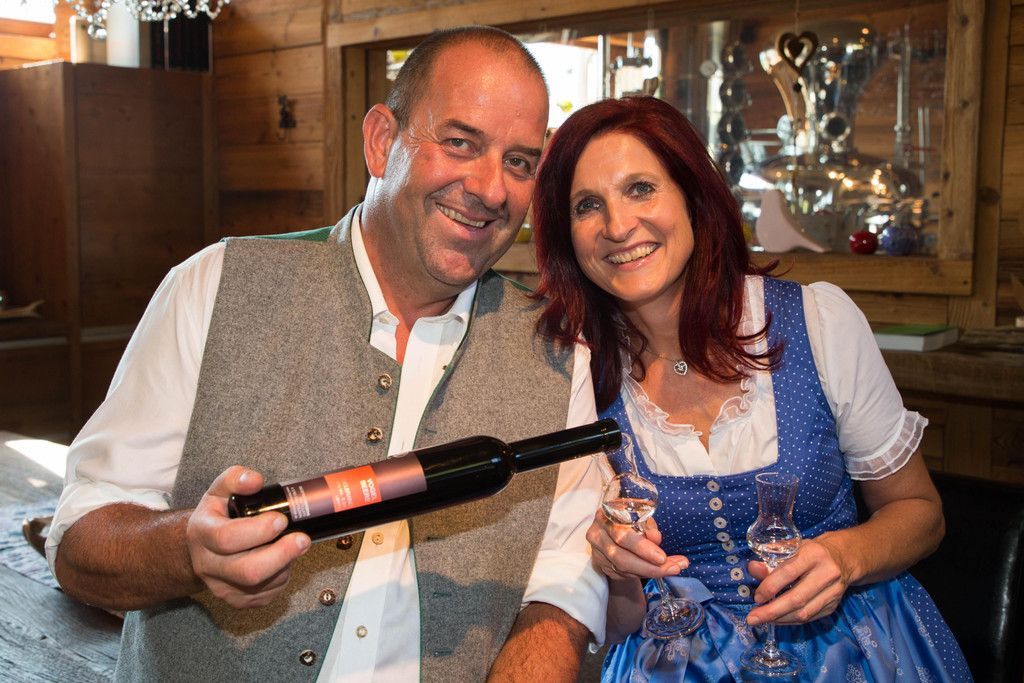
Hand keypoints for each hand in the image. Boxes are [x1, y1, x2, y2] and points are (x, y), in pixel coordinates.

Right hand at [186, 466, 310, 608]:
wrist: (201, 548)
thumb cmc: (216, 516)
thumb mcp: (219, 490)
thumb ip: (235, 478)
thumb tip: (255, 480)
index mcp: (202, 534)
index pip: (227, 538)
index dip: (258, 531)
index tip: (281, 520)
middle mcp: (207, 565)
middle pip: (248, 571)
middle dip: (282, 555)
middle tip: (302, 539)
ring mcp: (221, 587)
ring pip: (261, 585)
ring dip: (285, 565)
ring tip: (293, 546)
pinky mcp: (237, 600)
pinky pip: (267, 595)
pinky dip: (282, 578)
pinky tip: (283, 561)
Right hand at [585, 509, 687, 580]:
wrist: (611, 530)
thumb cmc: (627, 519)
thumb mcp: (639, 517)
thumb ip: (647, 526)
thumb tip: (656, 537)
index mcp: (605, 517)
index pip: (621, 536)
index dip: (642, 548)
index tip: (662, 557)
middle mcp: (597, 536)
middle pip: (621, 557)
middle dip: (649, 566)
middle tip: (673, 568)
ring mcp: (598, 553)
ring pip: (624, 569)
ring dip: (651, 571)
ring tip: (673, 569)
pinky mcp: (603, 566)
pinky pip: (625, 575)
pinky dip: (644, 574)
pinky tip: (660, 570)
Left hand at [746, 536, 851, 625]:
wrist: (842, 558)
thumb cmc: (810, 552)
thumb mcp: (792, 548)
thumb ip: (771, 559)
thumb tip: (752, 568)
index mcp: (813, 554)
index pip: (789, 572)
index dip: (770, 586)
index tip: (757, 597)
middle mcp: (826, 573)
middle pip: (797, 598)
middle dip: (772, 611)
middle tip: (752, 618)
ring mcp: (833, 592)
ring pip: (804, 612)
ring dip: (780, 619)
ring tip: (762, 620)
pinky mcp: (834, 605)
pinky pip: (810, 618)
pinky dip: (791, 620)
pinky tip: (777, 620)